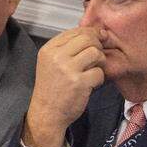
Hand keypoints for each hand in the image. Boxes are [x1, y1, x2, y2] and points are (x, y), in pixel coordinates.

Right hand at [24, 27, 105, 146]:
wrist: (46, 114)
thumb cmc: (51, 89)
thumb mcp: (51, 63)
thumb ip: (67, 48)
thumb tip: (95, 33)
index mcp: (49, 49)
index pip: (75, 31)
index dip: (90, 33)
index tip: (97, 39)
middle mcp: (56, 56)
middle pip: (87, 38)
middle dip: (97, 46)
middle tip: (96, 57)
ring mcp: (68, 69)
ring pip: (95, 52)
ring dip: (99, 62)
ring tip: (93, 71)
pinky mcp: (79, 82)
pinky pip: (99, 72)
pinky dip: (99, 79)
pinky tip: (90, 84)